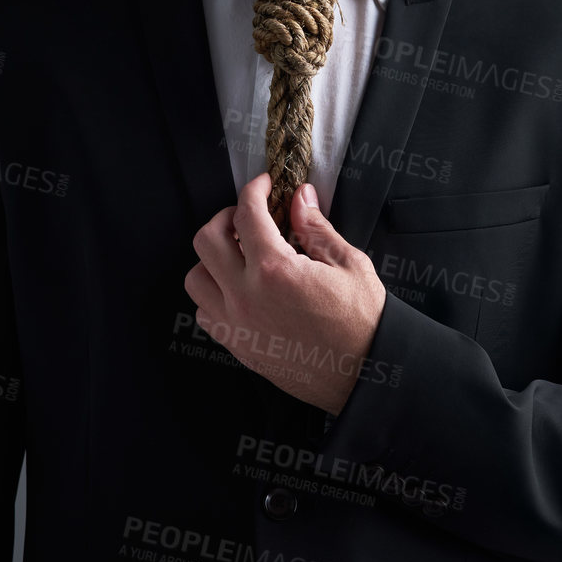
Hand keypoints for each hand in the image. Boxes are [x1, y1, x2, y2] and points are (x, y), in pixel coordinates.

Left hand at [184, 172, 386, 414]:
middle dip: (225, 217)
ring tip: (240, 254)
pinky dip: (213, 294)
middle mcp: (246, 296)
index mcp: (275, 270)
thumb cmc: (363, 323)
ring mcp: (237, 324)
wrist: (364, 377)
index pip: (246, 213)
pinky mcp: (237, 346)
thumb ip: (317, 228)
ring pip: (196, 277)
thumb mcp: (349, 264)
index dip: (254, 190)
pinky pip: (204, 313)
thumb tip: (300, 198)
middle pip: (207, 239)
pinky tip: (239, 289)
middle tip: (248, 216)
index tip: (265, 185)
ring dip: (213, 258)